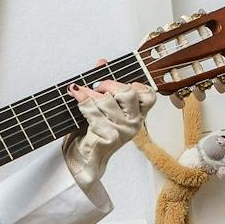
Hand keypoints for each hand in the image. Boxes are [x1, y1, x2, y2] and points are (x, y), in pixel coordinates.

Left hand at [64, 68, 156, 187]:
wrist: (80, 160)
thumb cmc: (92, 134)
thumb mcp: (100, 106)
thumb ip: (104, 84)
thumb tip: (102, 62)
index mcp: (137, 115)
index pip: (148, 95)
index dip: (134, 84)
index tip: (116, 83)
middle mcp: (133, 124)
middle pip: (128, 92)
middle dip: (108, 84)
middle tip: (95, 86)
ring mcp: (122, 132)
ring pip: (107, 101)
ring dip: (90, 93)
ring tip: (79, 92)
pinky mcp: (108, 138)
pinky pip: (93, 112)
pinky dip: (82, 101)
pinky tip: (76, 96)